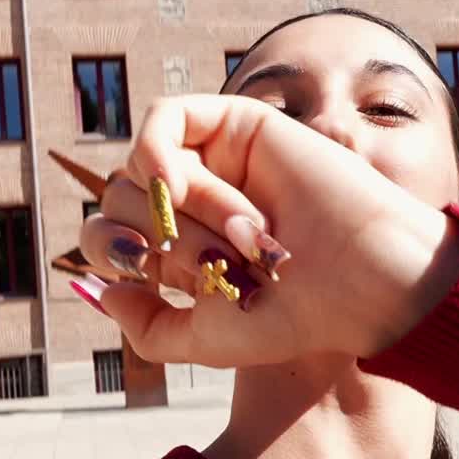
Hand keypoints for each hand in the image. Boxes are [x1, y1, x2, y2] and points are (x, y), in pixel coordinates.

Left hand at [79, 94, 458, 368]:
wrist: (360, 279)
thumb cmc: (295, 313)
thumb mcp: (208, 339)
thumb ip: (148, 328)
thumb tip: (97, 289)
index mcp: (183, 249)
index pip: (107, 240)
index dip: (120, 257)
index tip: (176, 280)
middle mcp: (194, 204)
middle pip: (120, 204)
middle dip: (172, 243)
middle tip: (234, 262)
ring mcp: (214, 161)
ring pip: (142, 170)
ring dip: (186, 212)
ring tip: (250, 234)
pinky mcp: (238, 125)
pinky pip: (162, 118)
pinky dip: (159, 152)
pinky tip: (183, 182)